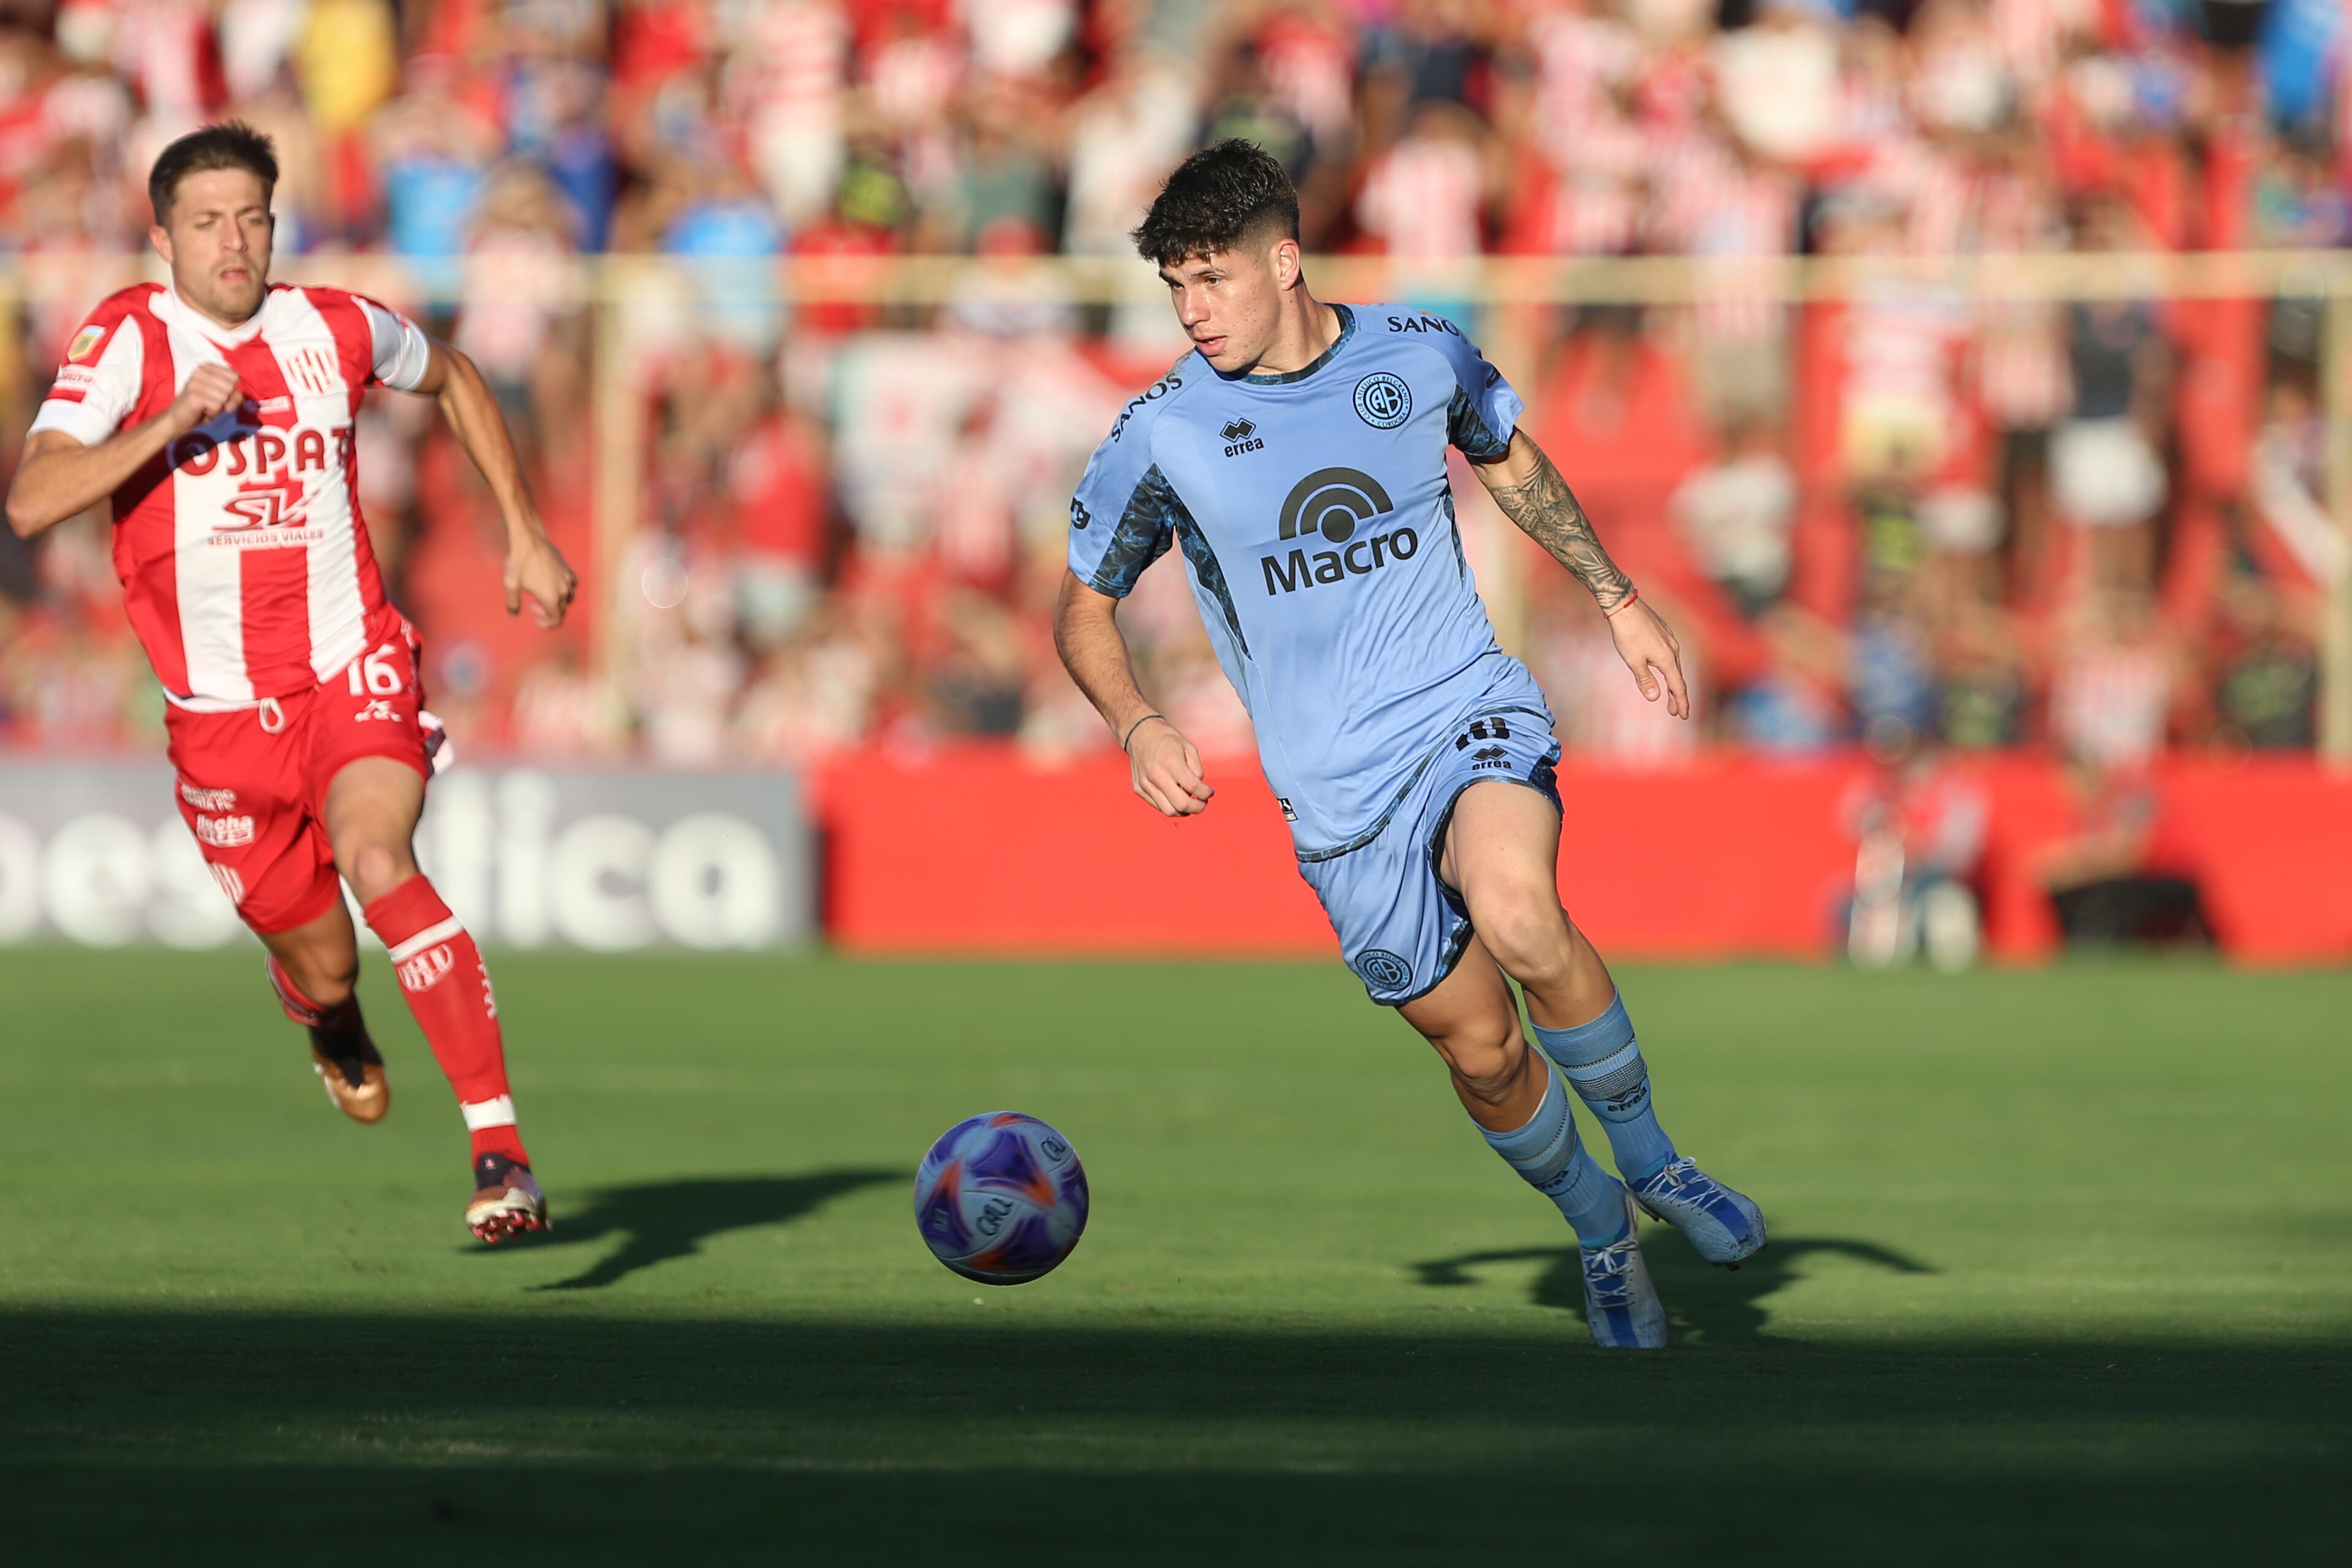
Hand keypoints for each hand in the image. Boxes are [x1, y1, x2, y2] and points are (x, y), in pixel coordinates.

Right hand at [167, 364, 240, 434]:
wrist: (177, 419)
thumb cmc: (202, 408)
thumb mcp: (222, 399)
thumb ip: (234, 395)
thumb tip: (238, 397)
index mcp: (208, 368)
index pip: (235, 376)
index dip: (231, 390)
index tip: (217, 395)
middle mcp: (200, 371)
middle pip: (231, 387)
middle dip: (225, 400)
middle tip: (210, 403)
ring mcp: (196, 382)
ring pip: (225, 397)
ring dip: (218, 408)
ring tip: (205, 407)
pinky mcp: (193, 394)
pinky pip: (217, 406)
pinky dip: (213, 413)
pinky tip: (202, 411)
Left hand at [505, 530, 577, 628]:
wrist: (528, 539)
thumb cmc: (519, 562)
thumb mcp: (510, 585)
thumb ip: (513, 603)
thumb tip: (514, 613)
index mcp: (551, 597)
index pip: (556, 619)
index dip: (545, 623)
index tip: (534, 618)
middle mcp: (563, 590)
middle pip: (561, 610)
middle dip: (546, 612)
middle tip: (531, 605)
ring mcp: (567, 579)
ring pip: (567, 598)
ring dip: (556, 601)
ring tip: (541, 594)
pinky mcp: (567, 569)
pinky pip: (571, 585)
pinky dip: (563, 589)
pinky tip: (551, 584)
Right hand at [1127, 717, 1212, 816]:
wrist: (1139, 733)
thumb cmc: (1167, 740)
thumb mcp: (1189, 748)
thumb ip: (1196, 770)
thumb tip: (1198, 790)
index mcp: (1171, 762)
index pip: (1193, 787)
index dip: (1206, 793)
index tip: (1210, 792)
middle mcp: (1156, 775)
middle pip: (1181, 805)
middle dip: (1197, 808)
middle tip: (1203, 803)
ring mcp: (1145, 784)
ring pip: (1169, 811)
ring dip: (1184, 811)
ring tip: (1190, 802)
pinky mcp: (1138, 788)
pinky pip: (1158, 805)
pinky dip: (1170, 805)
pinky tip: (1175, 796)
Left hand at [1609, 600, 1690, 719]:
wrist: (1625, 605)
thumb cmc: (1627, 634)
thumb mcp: (1633, 661)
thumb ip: (1645, 679)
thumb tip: (1654, 698)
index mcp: (1667, 659)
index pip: (1678, 686)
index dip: (1681, 703)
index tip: (1683, 716)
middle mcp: (1673, 649)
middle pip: (1678, 677)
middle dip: (1676, 697)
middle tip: (1674, 712)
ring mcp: (1670, 639)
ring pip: (1674, 666)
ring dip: (1672, 682)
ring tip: (1669, 694)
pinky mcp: (1664, 632)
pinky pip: (1670, 655)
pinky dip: (1668, 668)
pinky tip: (1662, 669)